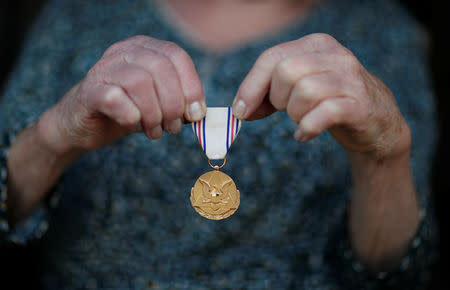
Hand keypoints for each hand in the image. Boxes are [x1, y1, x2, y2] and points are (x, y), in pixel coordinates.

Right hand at [39, 35, 205, 153]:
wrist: (85, 124)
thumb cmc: (127, 111)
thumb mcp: (159, 104)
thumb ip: (179, 104)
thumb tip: (198, 112)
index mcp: (145, 49)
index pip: (176, 56)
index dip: (191, 86)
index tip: (195, 114)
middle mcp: (124, 52)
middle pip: (160, 68)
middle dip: (173, 104)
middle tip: (172, 127)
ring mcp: (104, 69)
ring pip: (139, 81)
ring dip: (153, 113)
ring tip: (154, 130)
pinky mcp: (88, 91)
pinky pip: (114, 98)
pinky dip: (131, 116)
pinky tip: (134, 124)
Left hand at [232, 33, 410, 159]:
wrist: (376, 122)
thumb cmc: (330, 102)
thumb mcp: (298, 90)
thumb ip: (269, 94)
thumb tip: (239, 111)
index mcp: (315, 44)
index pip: (271, 58)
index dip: (250, 86)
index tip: (240, 111)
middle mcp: (334, 55)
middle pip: (286, 72)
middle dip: (277, 99)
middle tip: (287, 111)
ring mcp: (349, 78)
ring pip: (304, 91)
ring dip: (294, 114)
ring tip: (301, 120)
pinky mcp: (359, 104)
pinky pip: (324, 113)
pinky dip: (307, 128)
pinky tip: (304, 134)